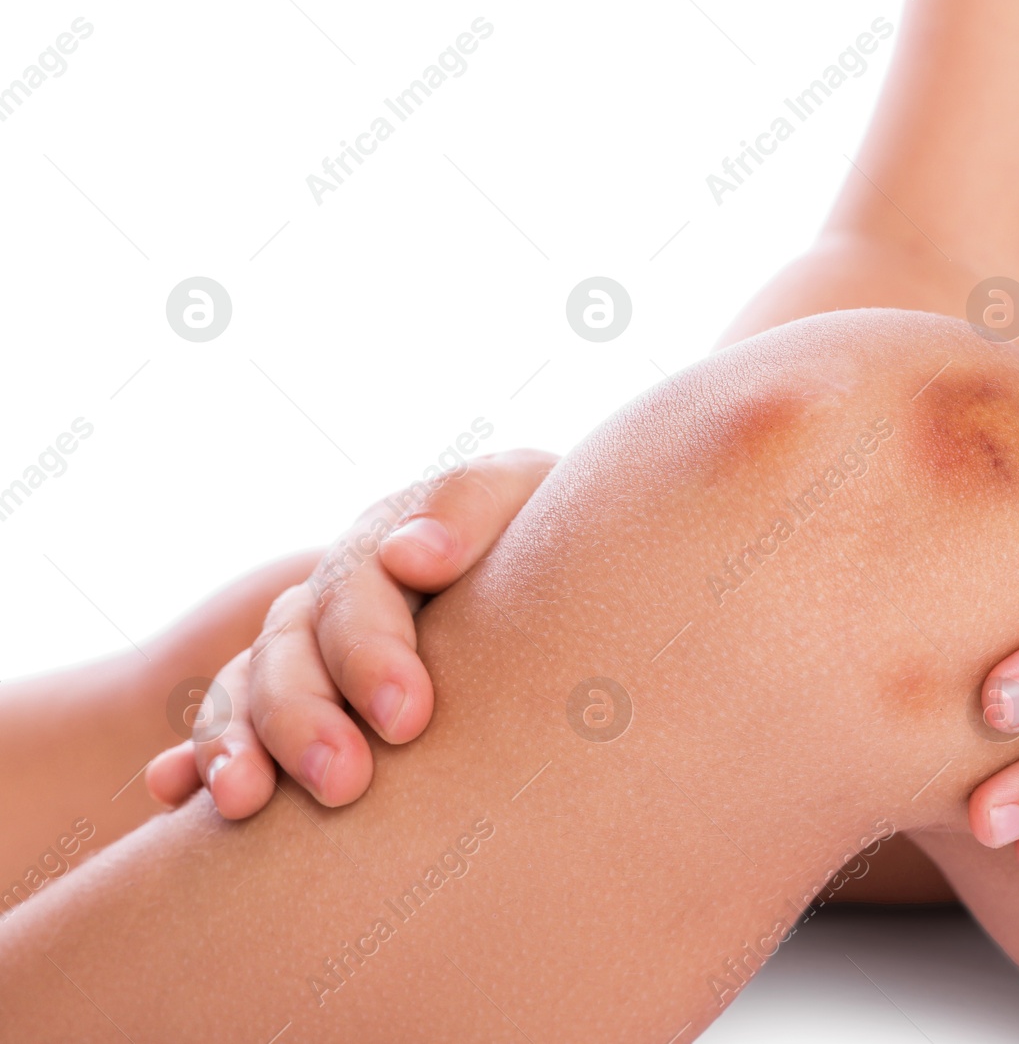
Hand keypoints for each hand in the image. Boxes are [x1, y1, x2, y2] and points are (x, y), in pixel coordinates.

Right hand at [146, 449, 557, 817]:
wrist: (557, 563)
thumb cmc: (558, 535)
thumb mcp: (527, 496)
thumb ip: (472, 509)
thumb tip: (411, 555)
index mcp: (398, 539)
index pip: (364, 584)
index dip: (373, 650)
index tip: (407, 717)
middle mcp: (345, 588)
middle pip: (297, 643)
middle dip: (308, 716)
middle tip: (344, 781)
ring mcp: (313, 640)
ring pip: (250, 684)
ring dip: (238, 741)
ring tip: (244, 805)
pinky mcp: (299, 693)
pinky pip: (228, 721)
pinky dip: (197, 754)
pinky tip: (176, 792)